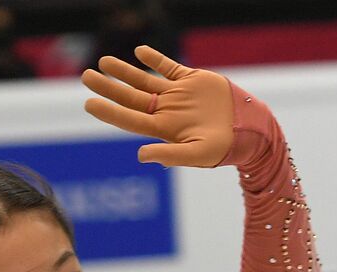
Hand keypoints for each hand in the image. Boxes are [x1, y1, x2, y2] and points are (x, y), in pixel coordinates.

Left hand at [80, 45, 235, 166]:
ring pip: (144, 80)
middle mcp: (166, 111)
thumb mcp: (197, 155)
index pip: (129, 119)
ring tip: (104, 62)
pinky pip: (169, 68)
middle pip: (130, 97)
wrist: (251, 129)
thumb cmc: (224, 149)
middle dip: (107, 87)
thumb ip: (170, 155)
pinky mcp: (192, 80)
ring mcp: (177, 95)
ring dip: (124, 71)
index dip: (109, 111)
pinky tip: (140, 51)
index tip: (89, 103)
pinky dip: (155, 59)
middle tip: (85, 76)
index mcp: (164, 129)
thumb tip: (141, 155)